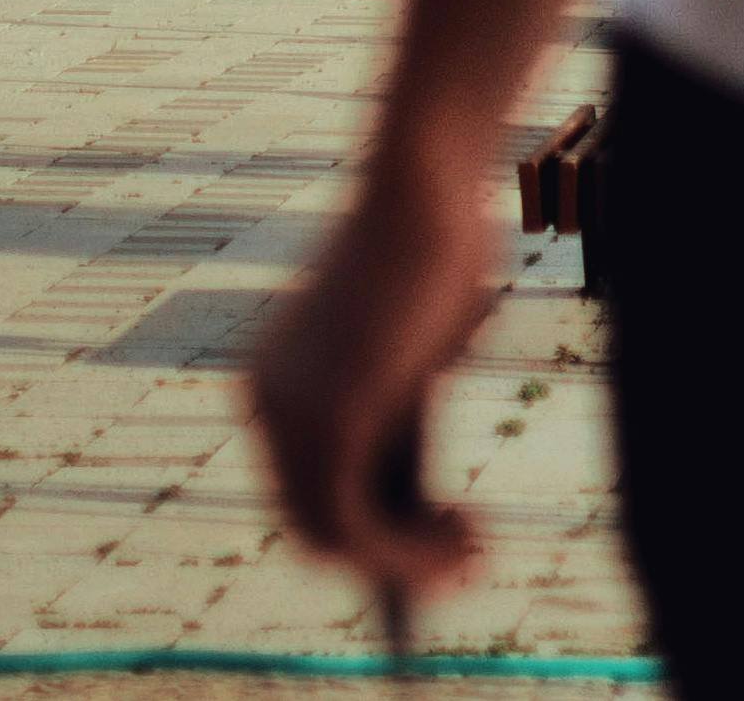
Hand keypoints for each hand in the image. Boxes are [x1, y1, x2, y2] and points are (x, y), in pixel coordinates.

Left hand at [241, 134, 494, 597]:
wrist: (427, 179)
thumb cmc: (436, 243)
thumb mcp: (415, 351)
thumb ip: (400, 421)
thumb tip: (413, 519)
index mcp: (277, 380)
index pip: (308, 485)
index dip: (371, 531)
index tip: (436, 541)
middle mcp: (266, 403)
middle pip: (312, 524)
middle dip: (393, 557)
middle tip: (469, 555)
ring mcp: (288, 416)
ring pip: (333, 538)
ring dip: (412, 563)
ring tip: (477, 553)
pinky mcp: (328, 423)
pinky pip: (355, 530)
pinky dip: (411, 555)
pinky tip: (465, 543)